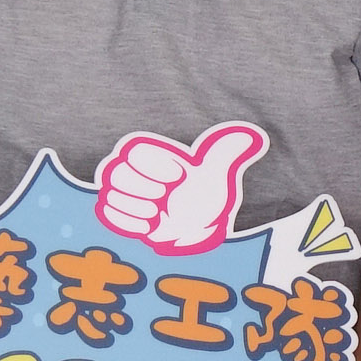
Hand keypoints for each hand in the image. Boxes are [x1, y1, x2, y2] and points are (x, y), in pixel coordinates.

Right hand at [97, 123, 266, 254]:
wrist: (200, 224)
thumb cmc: (207, 194)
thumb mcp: (218, 172)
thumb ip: (227, 151)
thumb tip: (252, 135)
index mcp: (156, 154)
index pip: (134, 150)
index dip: (154, 166)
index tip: (179, 179)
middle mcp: (136, 170)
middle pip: (116, 172)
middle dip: (142, 189)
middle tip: (166, 201)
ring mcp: (126, 192)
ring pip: (110, 193)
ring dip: (136, 208)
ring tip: (160, 215)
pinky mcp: (121, 213)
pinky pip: (109, 212)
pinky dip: (128, 221)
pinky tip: (150, 225)